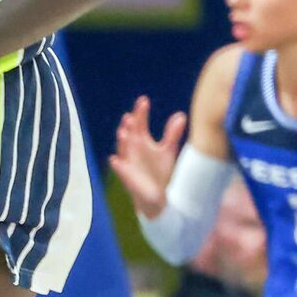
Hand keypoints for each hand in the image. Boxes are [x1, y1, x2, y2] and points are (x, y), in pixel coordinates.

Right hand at [109, 94, 186, 217]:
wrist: (157, 196)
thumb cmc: (160, 171)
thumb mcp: (167, 150)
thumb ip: (172, 133)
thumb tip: (181, 115)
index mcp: (141, 140)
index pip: (139, 123)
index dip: (140, 112)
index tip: (143, 100)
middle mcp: (132, 149)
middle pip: (129, 133)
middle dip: (129, 125)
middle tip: (131, 116)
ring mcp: (128, 162)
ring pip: (123, 149)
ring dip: (122, 141)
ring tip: (123, 132)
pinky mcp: (127, 176)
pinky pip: (120, 170)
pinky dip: (118, 165)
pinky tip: (116, 159)